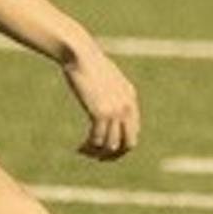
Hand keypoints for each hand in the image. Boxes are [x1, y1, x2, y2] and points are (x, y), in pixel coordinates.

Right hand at [61, 41, 139, 159]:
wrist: (81, 55)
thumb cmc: (89, 65)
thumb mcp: (106, 80)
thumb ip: (111, 95)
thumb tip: (105, 110)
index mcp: (130, 100)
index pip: (133, 134)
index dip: (120, 147)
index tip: (105, 151)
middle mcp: (127, 107)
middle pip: (127, 144)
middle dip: (113, 156)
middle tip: (97, 158)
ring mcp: (115, 110)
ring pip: (110, 145)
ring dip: (96, 153)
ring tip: (83, 151)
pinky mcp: (100, 112)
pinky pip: (97, 139)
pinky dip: (88, 147)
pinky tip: (79, 147)